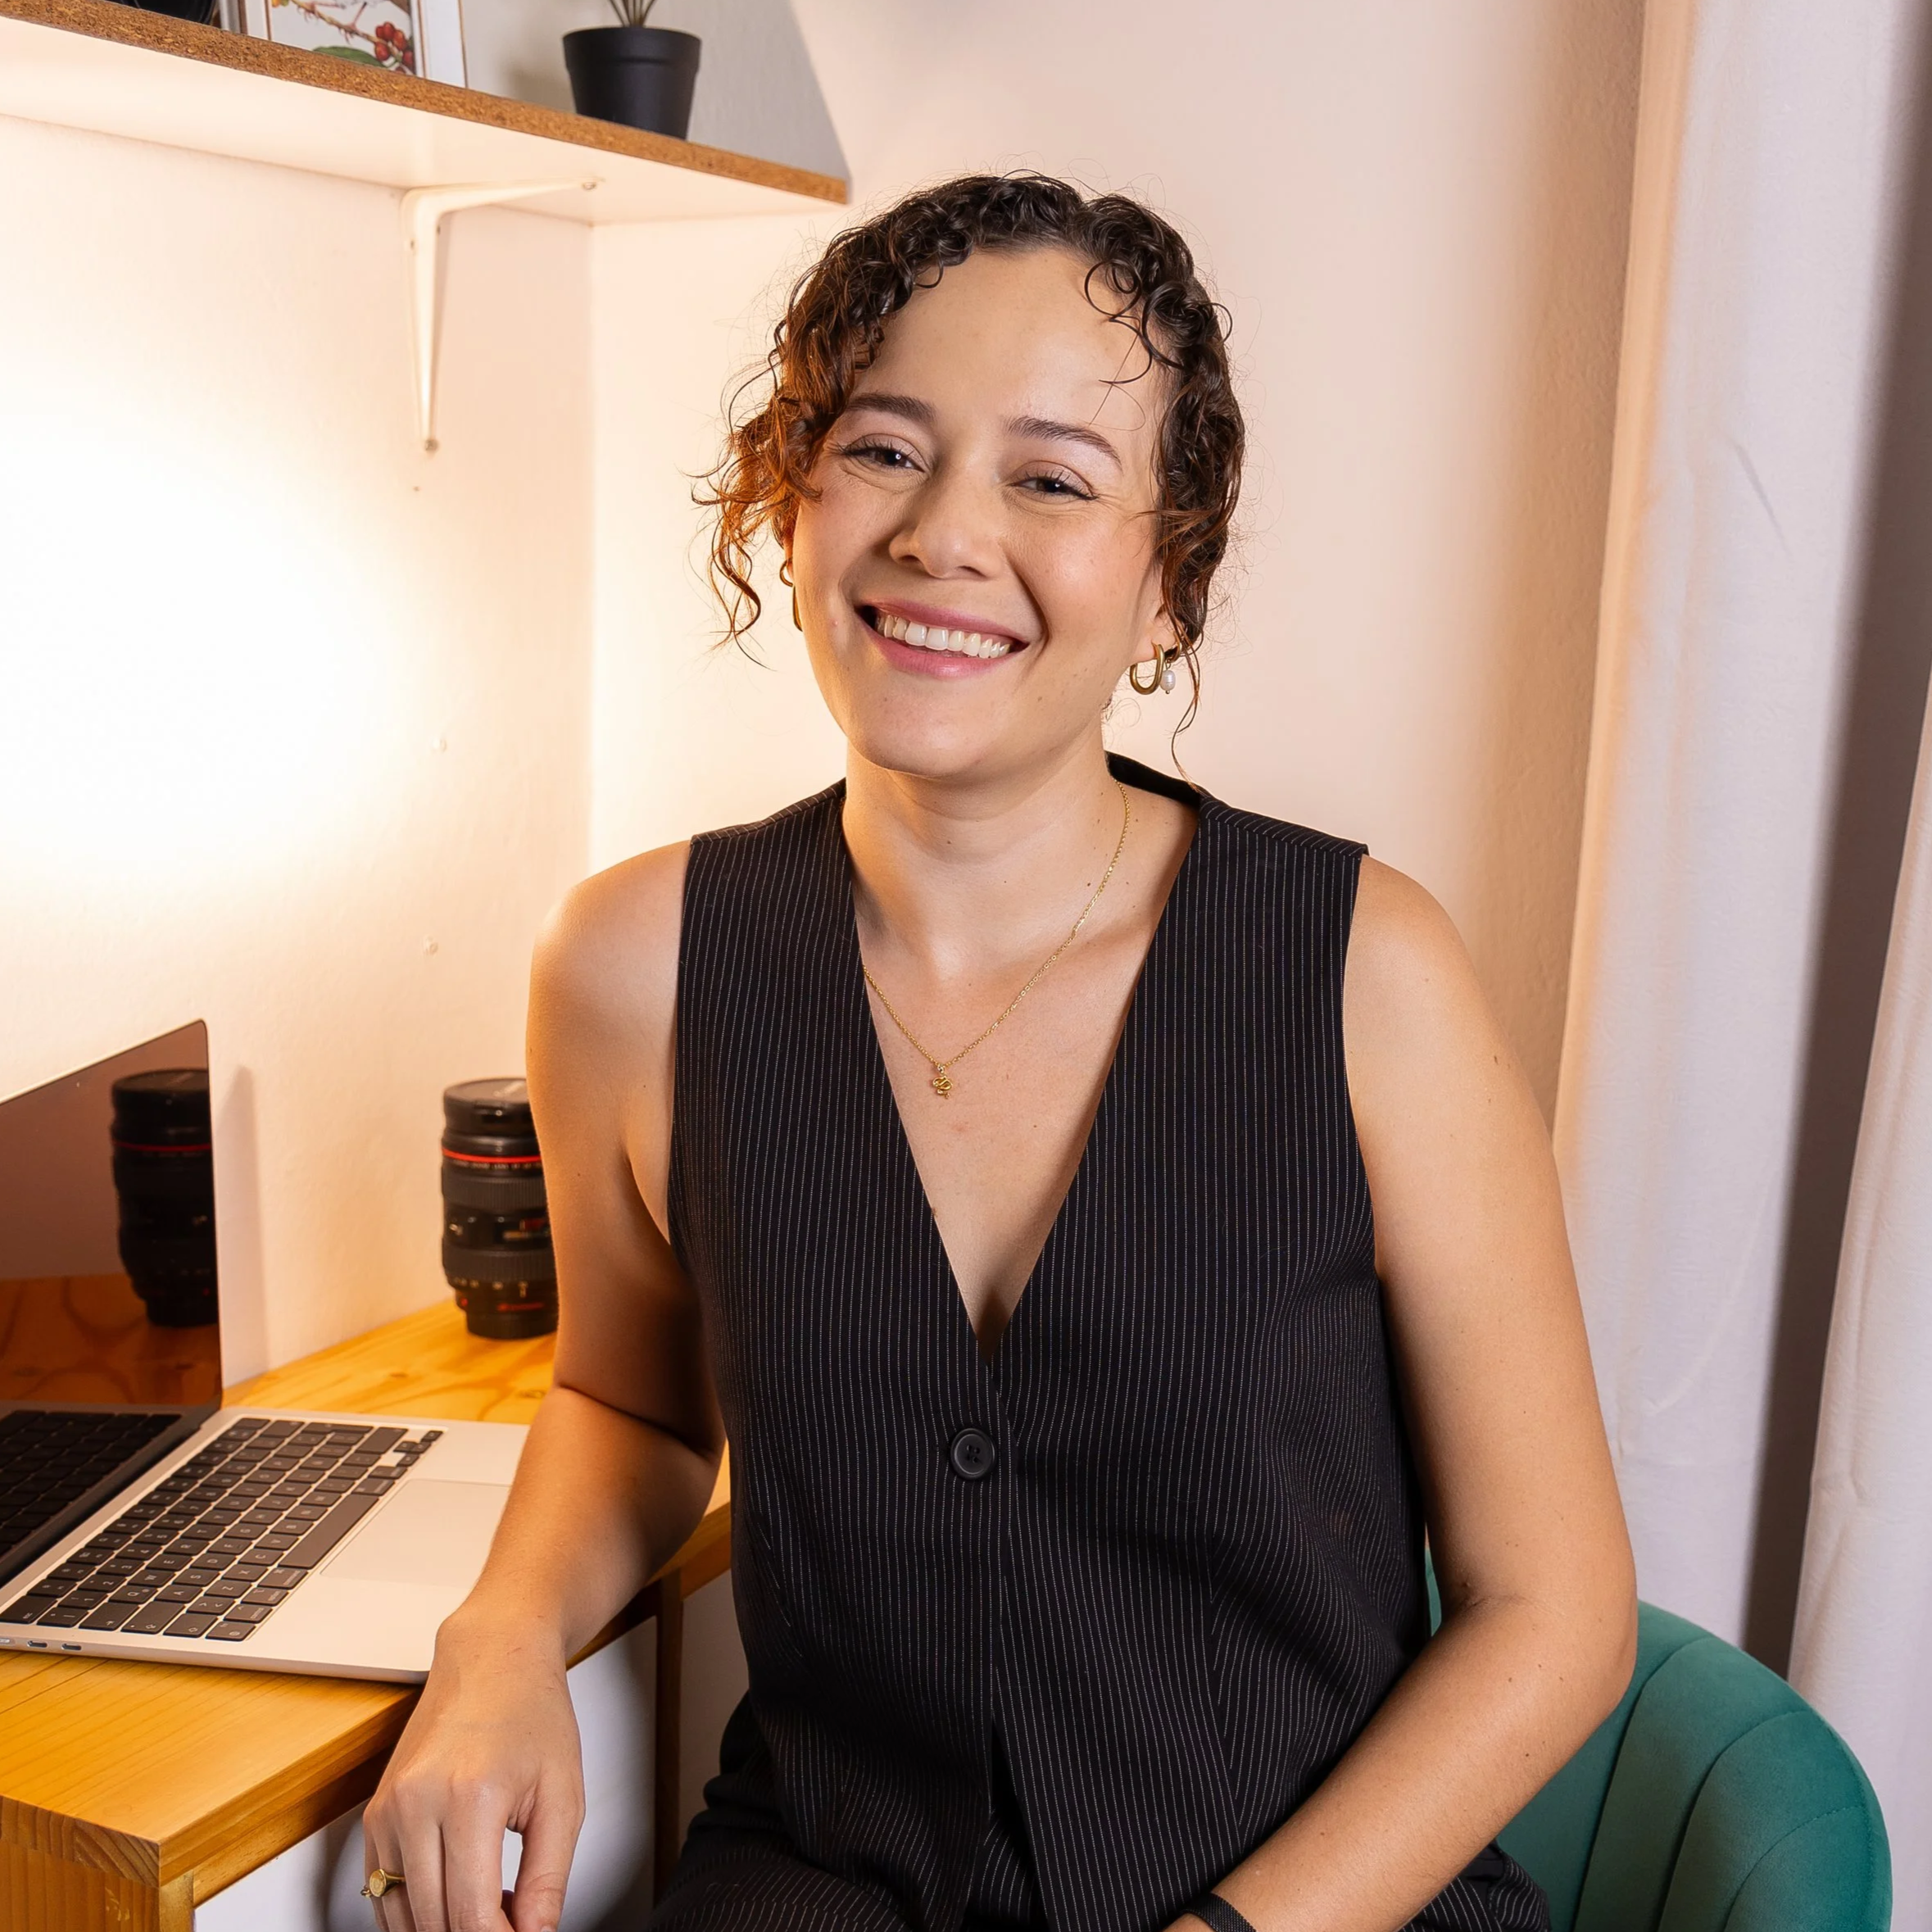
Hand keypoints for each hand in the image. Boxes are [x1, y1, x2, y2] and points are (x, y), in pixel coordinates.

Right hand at [362, 1611, 585, 1931]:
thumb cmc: (531, 1712)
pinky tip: (461, 1895)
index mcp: (469, 1797)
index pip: (472, 1917)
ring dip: (445, 1928)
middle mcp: (415, 1804)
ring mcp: (387, 1811)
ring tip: (495, 1904)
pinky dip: (417, 1912)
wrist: (492, 1658)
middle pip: (433, 1923)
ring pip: (401, 1918)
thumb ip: (550, 1878)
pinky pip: (382, 1894)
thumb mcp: (564, 1795)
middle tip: (517, 1921)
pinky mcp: (373, 1816)